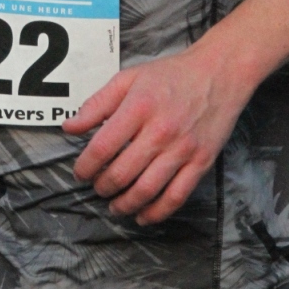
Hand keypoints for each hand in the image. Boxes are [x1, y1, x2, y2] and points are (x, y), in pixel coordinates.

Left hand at [64, 41, 252, 224]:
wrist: (220, 72)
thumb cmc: (171, 75)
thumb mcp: (128, 79)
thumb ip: (96, 104)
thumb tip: (69, 127)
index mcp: (138, 108)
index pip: (101, 149)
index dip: (85, 167)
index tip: (80, 172)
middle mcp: (160, 131)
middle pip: (121, 174)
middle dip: (102, 187)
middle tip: (98, 188)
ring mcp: (183, 149)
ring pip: (147, 190)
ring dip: (124, 205)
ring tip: (115, 205)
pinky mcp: (201, 162)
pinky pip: (176, 196)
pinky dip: (156, 213)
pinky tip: (143, 216)